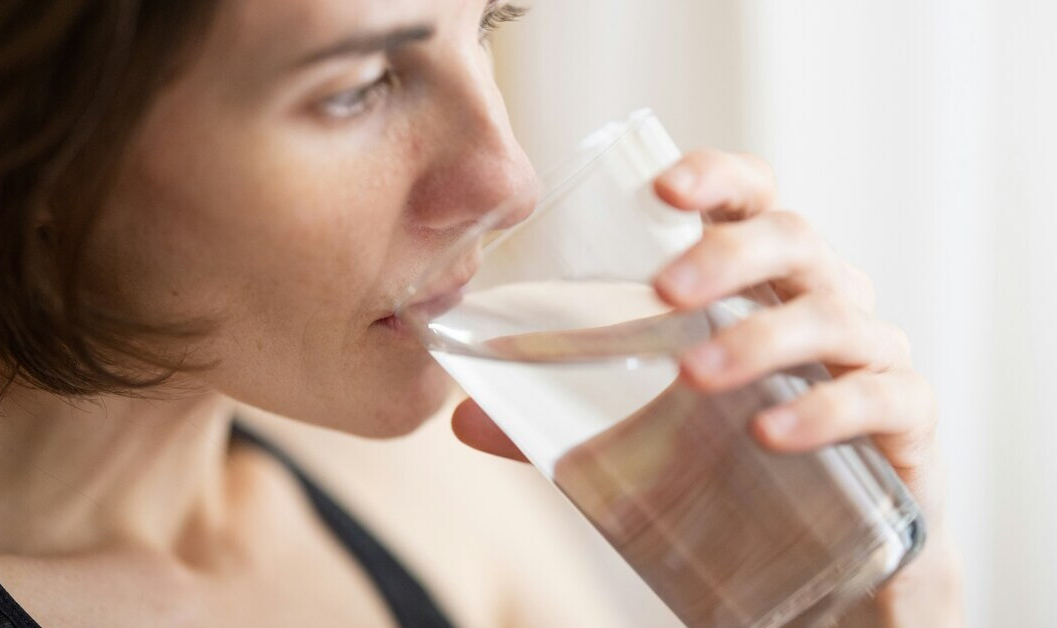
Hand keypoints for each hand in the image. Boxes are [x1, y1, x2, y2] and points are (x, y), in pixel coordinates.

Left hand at [452, 149, 961, 625]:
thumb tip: (463, 418)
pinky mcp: (907, 426)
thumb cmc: (734, 474)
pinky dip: (824, 408)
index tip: (662, 186)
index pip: (751, 200)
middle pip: (796, 240)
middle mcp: (823, 304)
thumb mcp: (642, 440)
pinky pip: (882, 398)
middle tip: (665, 290)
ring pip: (835, 315)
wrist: (829, 566)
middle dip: (730, 253)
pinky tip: (769, 431)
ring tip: (696, 373)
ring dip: (763, 336)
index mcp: (761, 286)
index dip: (716, 177)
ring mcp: (871, 359)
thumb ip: (562, 422)